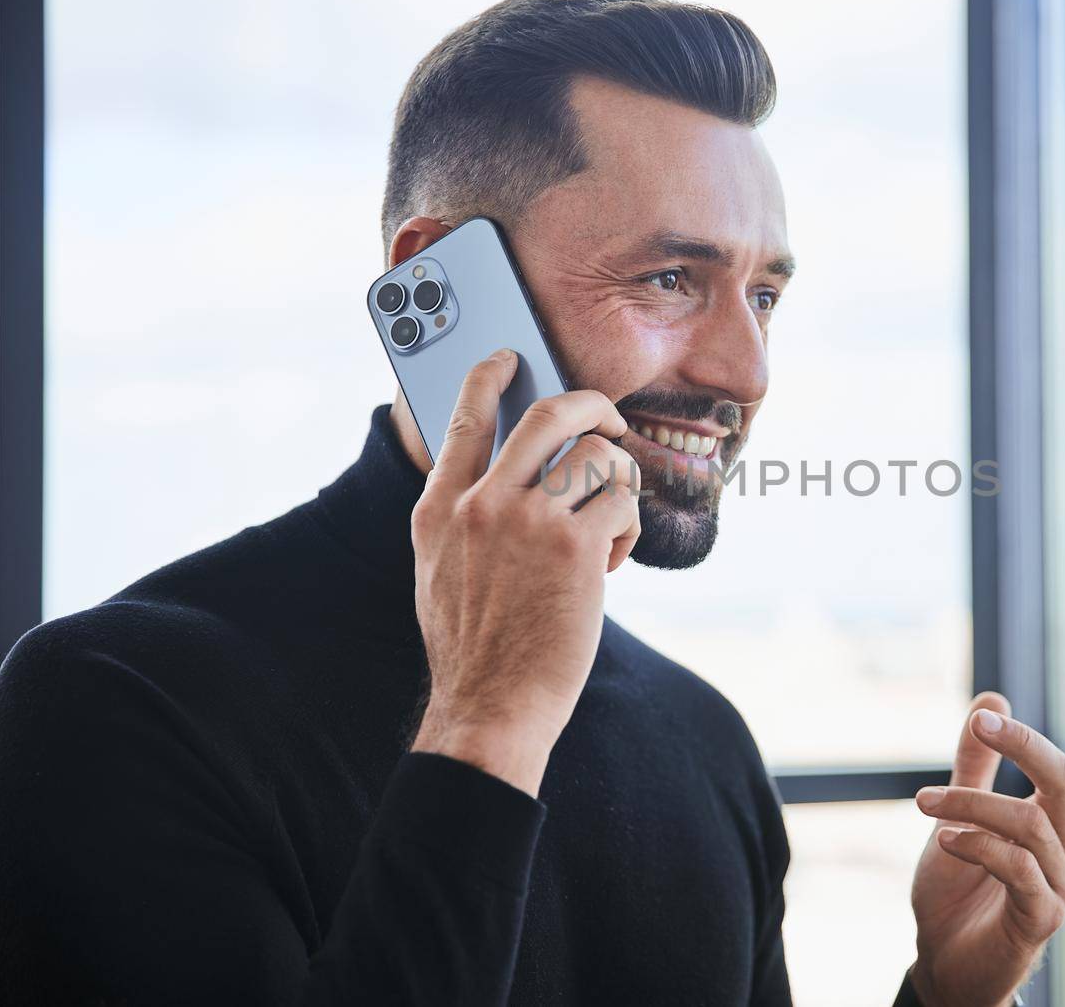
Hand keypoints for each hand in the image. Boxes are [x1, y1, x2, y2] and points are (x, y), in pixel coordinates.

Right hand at [409, 350, 641, 795]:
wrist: (491, 706)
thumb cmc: (473, 646)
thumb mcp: (438, 569)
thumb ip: (460, 516)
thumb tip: (494, 473)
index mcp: (439, 507)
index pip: (462, 417)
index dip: (489, 375)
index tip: (510, 357)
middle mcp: (481, 503)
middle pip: (549, 413)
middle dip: (592, 405)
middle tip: (608, 420)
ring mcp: (530, 522)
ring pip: (598, 456)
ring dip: (618, 484)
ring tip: (608, 525)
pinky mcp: (577, 548)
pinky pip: (622, 503)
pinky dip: (627, 529)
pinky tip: (611, 562)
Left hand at [908, 692, 1064, 1005]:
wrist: (941, 959)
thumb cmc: (957, 889)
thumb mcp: (959, 814)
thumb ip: (976, 762)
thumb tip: (992, 698)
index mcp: (1059, 824)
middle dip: (1026, 746)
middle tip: (981, 724)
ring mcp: (1060, 886)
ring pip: (1029, 822)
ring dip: (970, 804)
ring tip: (924, 803)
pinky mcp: (1040, 918)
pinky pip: (1018, 866)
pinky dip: (978, 845)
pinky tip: (946, 840)